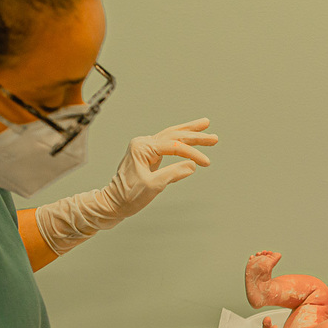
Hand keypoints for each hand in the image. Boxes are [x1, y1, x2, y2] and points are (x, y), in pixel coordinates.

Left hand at [34, 119, 217, 253]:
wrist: (113, 203)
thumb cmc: (129, 196)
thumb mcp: (153, 186)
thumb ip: (173, 174)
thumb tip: (192, 165)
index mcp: (142, 148)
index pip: (173, 146)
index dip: (191, 153)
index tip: (206, 162)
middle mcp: (143, 143)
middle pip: (174, 135)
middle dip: (195, 135)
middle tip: (214, 137)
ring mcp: (145, 147)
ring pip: (171, 136)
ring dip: (189, 132)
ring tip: (205, 125)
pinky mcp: (148, 154)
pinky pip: (167, 144)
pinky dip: (180, 141)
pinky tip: (190, 136)